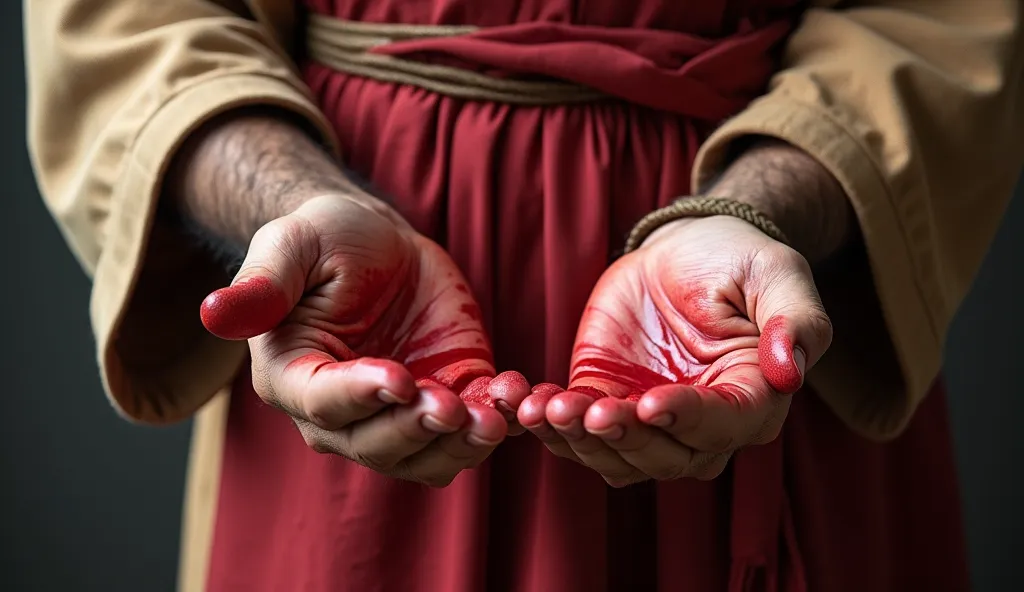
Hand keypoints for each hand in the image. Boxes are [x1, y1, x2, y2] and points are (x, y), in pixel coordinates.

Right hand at [199, 194, 529, 486]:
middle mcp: (340, 414)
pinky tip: (514, 395)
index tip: (400, 378)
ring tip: (494, 413)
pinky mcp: (444, 403)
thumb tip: (214, 313)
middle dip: (416, 429)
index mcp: (291, 376)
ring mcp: (395, 416)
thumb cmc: (327, 239)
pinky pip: (468, 435)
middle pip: (375, 445)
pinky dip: (495, 424)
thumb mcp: (294, 244)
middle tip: (451, 404)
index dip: (362, 396)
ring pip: (425, 459)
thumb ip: (264, 282)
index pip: (323, 403)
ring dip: (460, 443)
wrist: (382, 246)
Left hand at [519, 215, 832, 485]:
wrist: (681, 251)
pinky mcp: (606, 405)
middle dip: (623, 437)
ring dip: (578, 439)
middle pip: (666, 457)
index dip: (686, 419)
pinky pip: (576, 432)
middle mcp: (703, 427)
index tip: (650, 403)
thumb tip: (791, 374)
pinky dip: (547, 425)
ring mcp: (649, 422)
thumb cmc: (736, 259)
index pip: (724, 425)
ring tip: (544, 408)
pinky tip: (521, 403)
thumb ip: (795, 320)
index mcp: (753, 399)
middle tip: (588, 410)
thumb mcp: (775, 274)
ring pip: (615, 457)